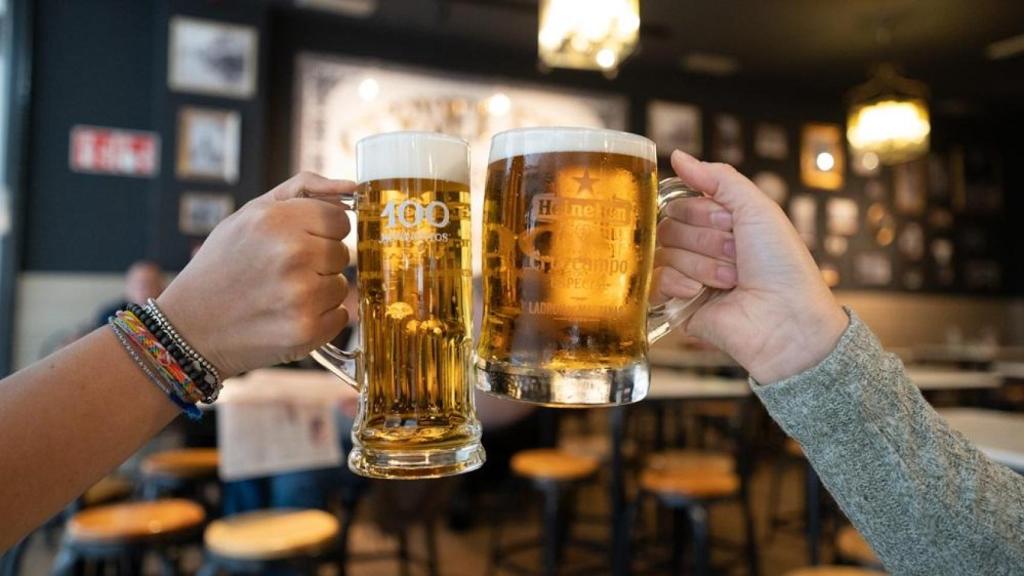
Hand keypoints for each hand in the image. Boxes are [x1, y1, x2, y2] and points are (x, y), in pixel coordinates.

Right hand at [156, 172, 354, 377]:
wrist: (192, 326)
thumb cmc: (225, 263)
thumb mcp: (253, 212)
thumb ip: (304, 189)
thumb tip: (352, 186)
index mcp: (277, 221)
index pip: (340, 220)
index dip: (321, 232)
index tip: (298, 242)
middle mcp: (291, 255)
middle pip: (342, 253)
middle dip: (319, 261)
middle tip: (283, 271)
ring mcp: (301, 296)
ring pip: (341, 286)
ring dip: (319, 291)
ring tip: (281, 295)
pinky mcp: (306, 331)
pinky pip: (340, 317)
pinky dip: (320, 319)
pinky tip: (287, 316)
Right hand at [654, 151, 848, 383]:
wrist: (786, 319)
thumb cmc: (782, 266)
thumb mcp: (757, 208)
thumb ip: (717, 178)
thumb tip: (678, 157)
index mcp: (722, 225)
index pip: (684, 203)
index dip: (704, 212)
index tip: (731, 225)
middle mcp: (703, 248)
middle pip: (670, 226)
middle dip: (704, 239)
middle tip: (735, 255)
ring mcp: (689, 276)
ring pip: (664, 252)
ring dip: (700, 264)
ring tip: (729, 280)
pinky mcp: (678, 304)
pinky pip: (655, 281)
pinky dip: (677, 282)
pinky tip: (698, 291)